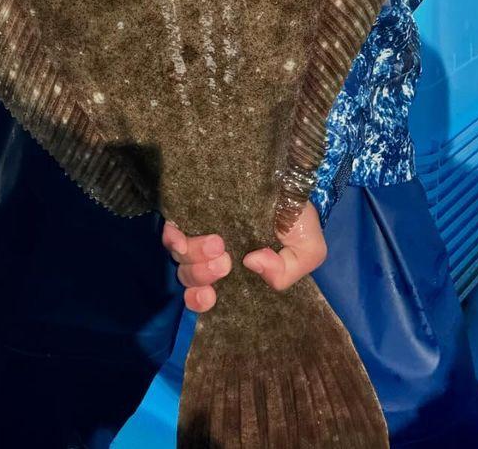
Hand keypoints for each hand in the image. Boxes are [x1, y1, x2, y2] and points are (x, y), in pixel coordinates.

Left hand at [162, 204, 325, 312]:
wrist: (294, 177)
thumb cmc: (298, 218)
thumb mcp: (307, 251)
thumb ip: (285, 272)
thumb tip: (252, 263)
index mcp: (235, 271)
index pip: (204, 294)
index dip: (199, 300)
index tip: (211, 294)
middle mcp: (212, 254)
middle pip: (189, 276)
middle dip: (202, 275)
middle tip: (225, 261)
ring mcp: (201, 231)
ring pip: (180, 255)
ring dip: (194, 255)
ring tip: (217, 243)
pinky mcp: (193, 209)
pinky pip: (171, 229)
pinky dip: (172, 237)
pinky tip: (183, 237)